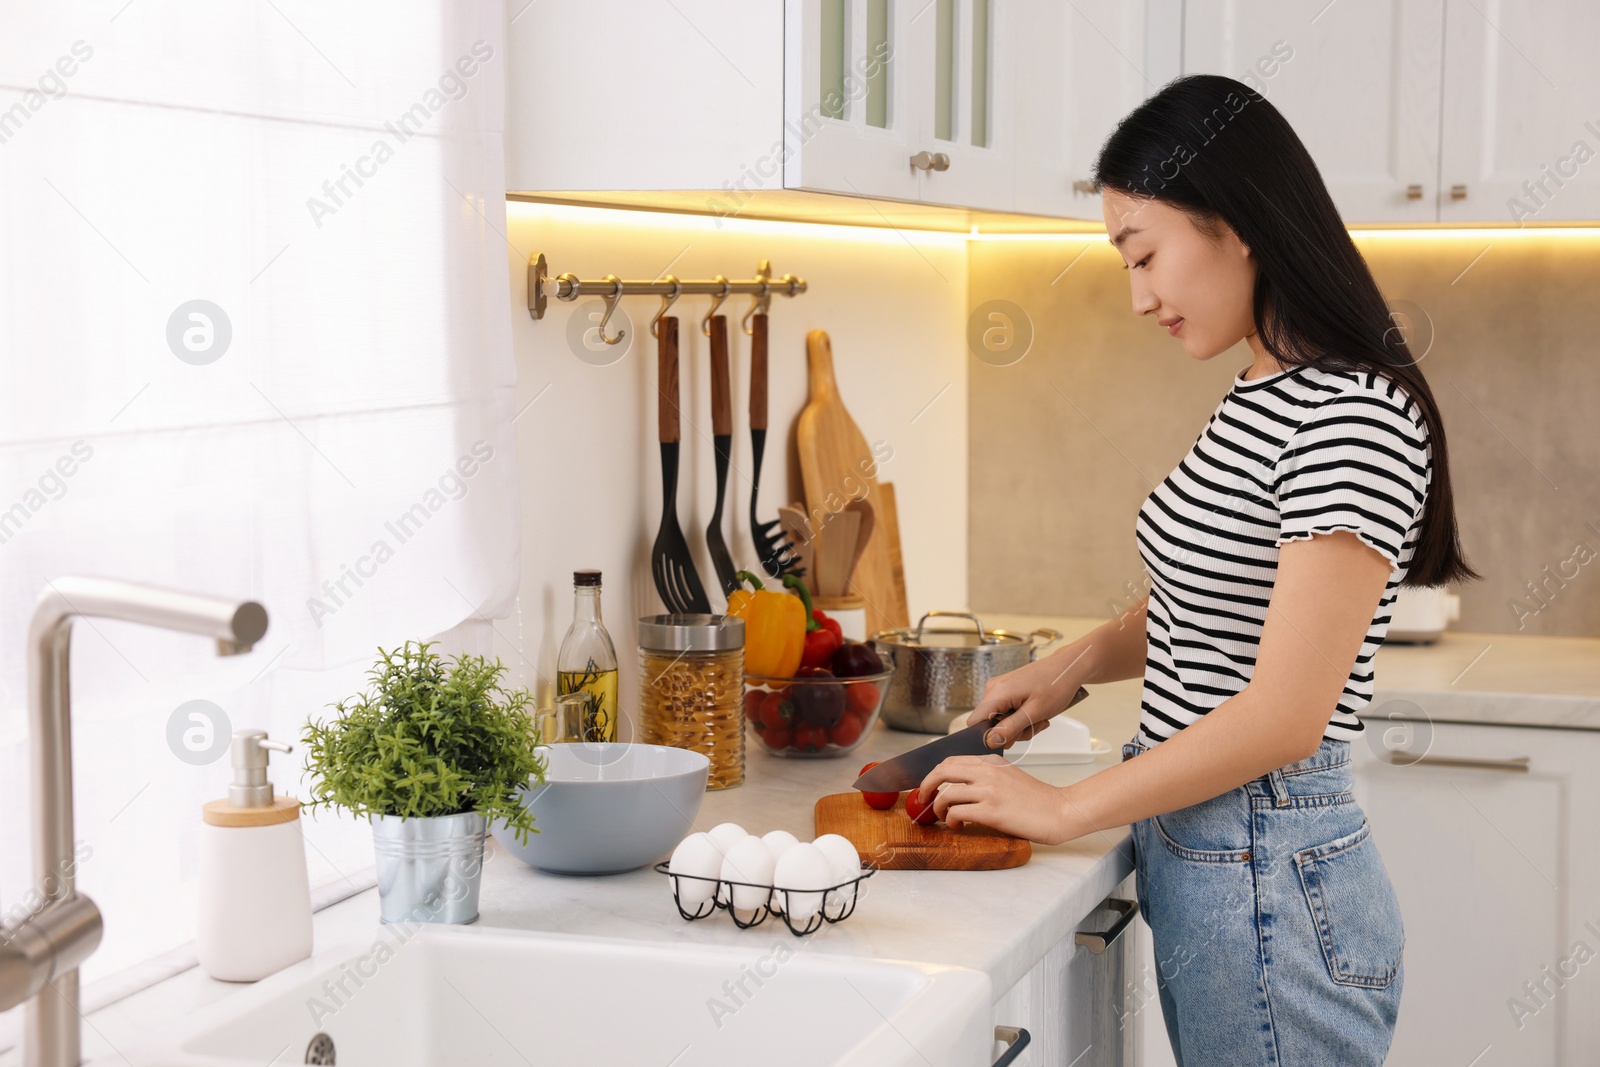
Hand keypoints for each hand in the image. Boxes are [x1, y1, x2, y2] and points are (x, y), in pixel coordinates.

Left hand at [917, 755, 1073, 844]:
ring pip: (946, 794)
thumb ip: (986, 775)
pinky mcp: (991, 811)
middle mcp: (987, 772)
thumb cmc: (1037, 800)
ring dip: (938, 809)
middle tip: (923, 799)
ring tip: (945, 818)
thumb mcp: (1009, 777)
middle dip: (926, 785)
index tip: (929, 786)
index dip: (934, 773)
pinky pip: (957, 813)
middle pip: (942, 771)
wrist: (1059, 811)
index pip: (951, 760)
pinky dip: (951, 821)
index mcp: (991, 762)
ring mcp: (989, 791)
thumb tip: (959, 784)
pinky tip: (958, 826)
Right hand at [961, 648, 1091, 749]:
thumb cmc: (1056, 684)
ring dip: (1020, 726)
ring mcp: (1000, 690)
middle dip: (1012, 732)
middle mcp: (993, 689)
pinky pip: (1007, 713)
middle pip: (990, 724)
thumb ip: (1010, 728)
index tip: (1010, 738)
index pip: (975, 722)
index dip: (988, 736)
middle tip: (1035, 725)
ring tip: (1040, 718)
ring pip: (1000, 721)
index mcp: (997, 692)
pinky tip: (1036, 713)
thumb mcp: (1035, 712)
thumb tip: (989, 742)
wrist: (1068, 668)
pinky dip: (1021, 718)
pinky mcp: (1007, 691)